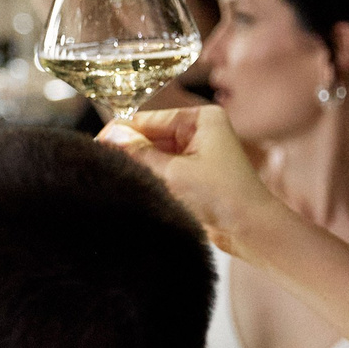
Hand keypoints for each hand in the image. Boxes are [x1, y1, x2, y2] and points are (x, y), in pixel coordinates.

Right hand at [97, 104, 283, 256]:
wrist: (252, 229)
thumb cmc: (224, 196)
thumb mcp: (173, 173)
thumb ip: (139, 153)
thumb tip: (109, 136)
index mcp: (200, 118)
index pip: (149, 119)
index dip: (122, 132)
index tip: (96, 144)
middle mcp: (200, 130)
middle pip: (150, 136)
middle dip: (131, 151)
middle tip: (104, 165)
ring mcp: (197, 153)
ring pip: (154, 155)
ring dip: (140, 167)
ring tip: (121, 179)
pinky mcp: (194, 175)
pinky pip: (163, 171)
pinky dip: (151, 179)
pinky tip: (137, 187)